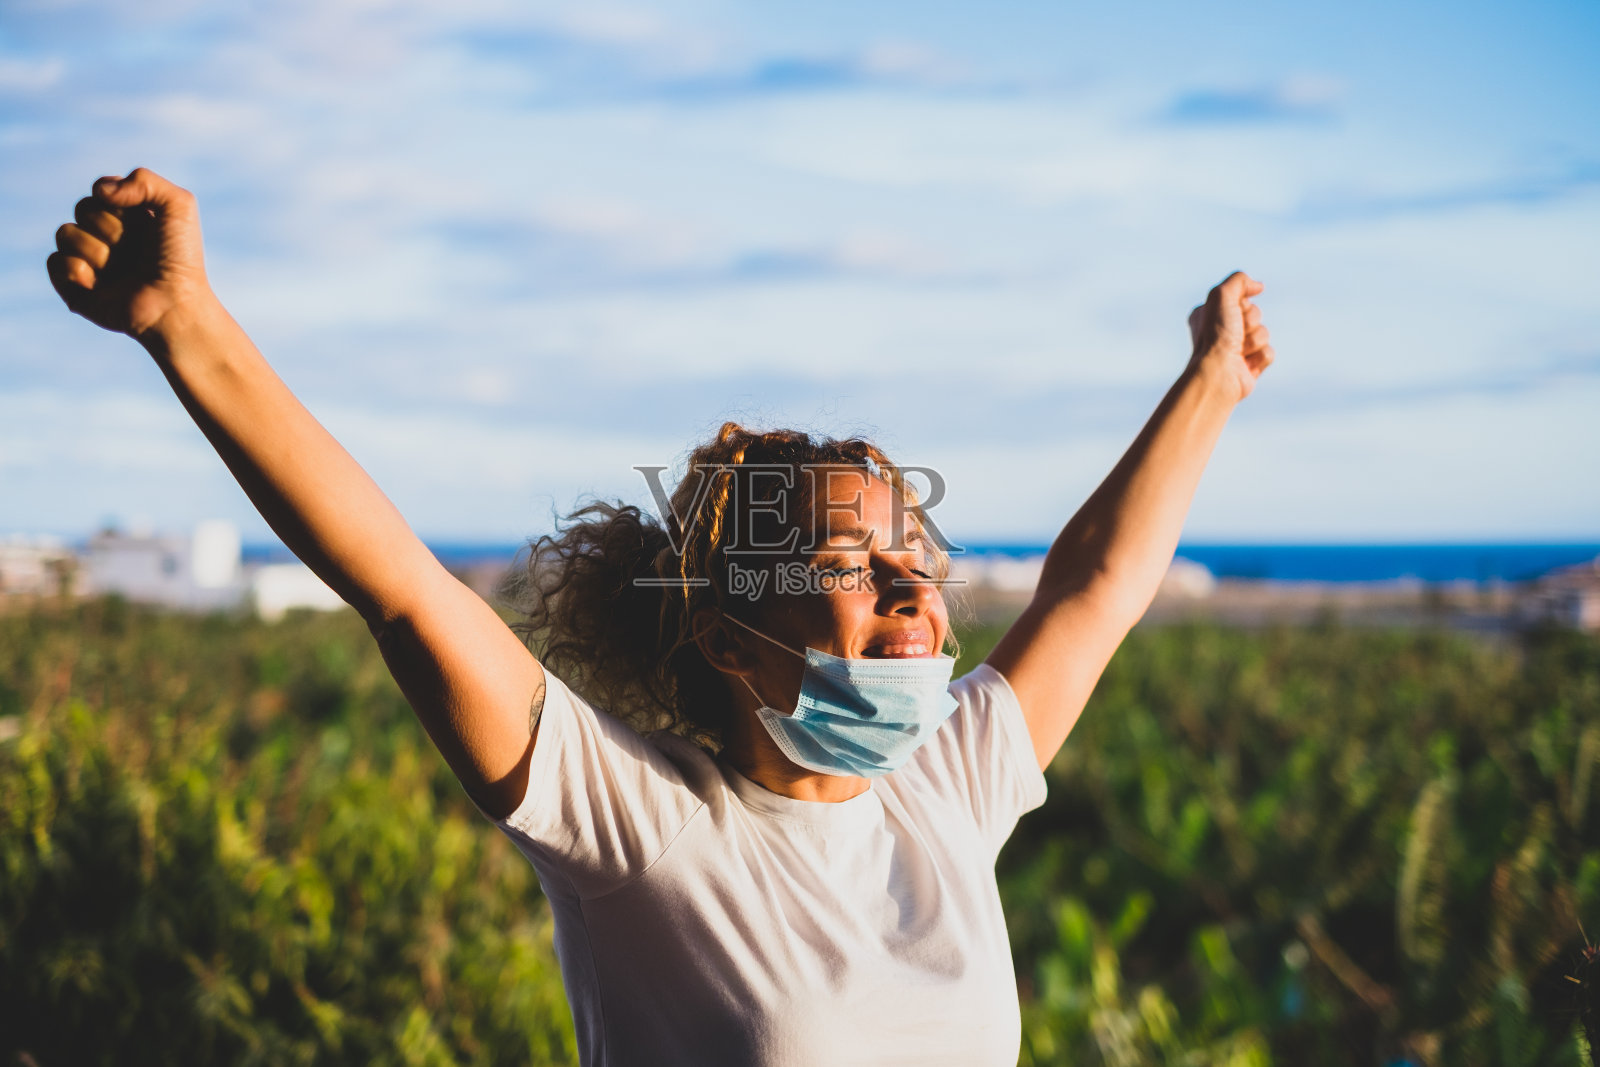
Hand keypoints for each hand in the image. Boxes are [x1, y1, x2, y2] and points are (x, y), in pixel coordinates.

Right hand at [46, 168, 212, 341]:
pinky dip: (76, 271)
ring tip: (123, 272)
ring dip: (97, 251)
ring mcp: (88, 260)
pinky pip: (54, 262)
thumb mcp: (178, 206)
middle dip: (111, 227)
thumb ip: (145, 180)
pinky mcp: (73, 286)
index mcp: (126, 216)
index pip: (101, 190)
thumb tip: (100, 191)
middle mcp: (105, 236)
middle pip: (82, 208)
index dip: (119, 203)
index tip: (146, 221)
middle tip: (138, 251)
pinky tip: (99, 286)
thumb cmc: (179, 259)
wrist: (173, 305)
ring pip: (65, 233)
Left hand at [1186, 271, 1273, 401]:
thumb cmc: (1216, 335)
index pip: (1241, 298)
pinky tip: (1245, 364)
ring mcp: (1236, 349)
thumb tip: (1258, 286)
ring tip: (1238, 351)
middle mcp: (1221, 331)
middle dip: (1250, 321)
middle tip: (1235, 333)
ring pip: (1263, 333)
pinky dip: (1260, 357)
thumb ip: (1239, 280)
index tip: (1229, 314)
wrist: (1219, 374)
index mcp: (1209, 313)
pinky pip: (1268, 353)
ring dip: (1255, 340)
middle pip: (1255, 314)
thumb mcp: (1221, 295)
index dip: (1241, 304)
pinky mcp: (1249, 366)